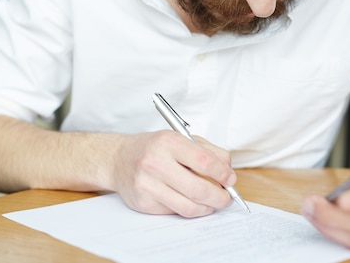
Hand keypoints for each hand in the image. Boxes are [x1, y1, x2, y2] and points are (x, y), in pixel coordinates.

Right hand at [110, 130, 235, 217]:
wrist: (118, 159)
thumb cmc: (153, 148)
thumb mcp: (179, 138)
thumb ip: (207, 151)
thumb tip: (228, 170)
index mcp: (168, 142)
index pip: (204, 161)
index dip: (223, 173)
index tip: (230, 179)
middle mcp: (155, 163)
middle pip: (199, 189)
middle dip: (220, 197)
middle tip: (227, 197)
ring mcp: (148, 185)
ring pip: (189, 206)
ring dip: (208, 207)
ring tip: (213, 202)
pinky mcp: (144, 203)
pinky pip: (175, 212)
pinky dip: (189, 208)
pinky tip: (191, 201)